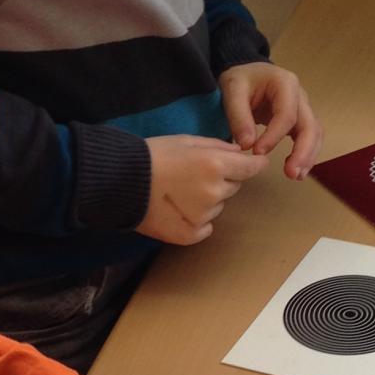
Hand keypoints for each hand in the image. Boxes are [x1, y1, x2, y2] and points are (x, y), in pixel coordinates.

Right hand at [141, 134, 265, 243]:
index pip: (251, 168)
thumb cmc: (152, 155)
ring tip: (179, 192)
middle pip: (234, 187)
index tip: (254, 164)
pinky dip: (197, 220)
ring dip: (207, 200)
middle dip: (222, 180)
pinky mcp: (189, 234)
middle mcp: (213, 192)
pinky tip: (177, 210)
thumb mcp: (187, 140)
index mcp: (215, 165)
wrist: (120, 181)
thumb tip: (239, 152)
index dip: (253, 165)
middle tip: (195, 175)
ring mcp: (202, 216)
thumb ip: (218, 146)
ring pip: (218, 207)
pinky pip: (206, 227)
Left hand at [218, 62, 322, 178]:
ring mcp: (303, 108)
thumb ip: (238, 116)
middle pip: (310, 126)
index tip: (257, 152)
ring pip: (314, 134)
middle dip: (303, 152)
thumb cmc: (240, 79)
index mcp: (285, 83)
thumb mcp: (232, 91)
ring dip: (308, 156)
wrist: (246, 74)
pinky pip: (309, 137)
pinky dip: (305, 154)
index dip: (274, 136)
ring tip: (295, 176)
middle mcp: (300, 96)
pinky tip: (295, 170)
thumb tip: (247, 145)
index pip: (287, 114)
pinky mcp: (299, 120)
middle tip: (291, 173)